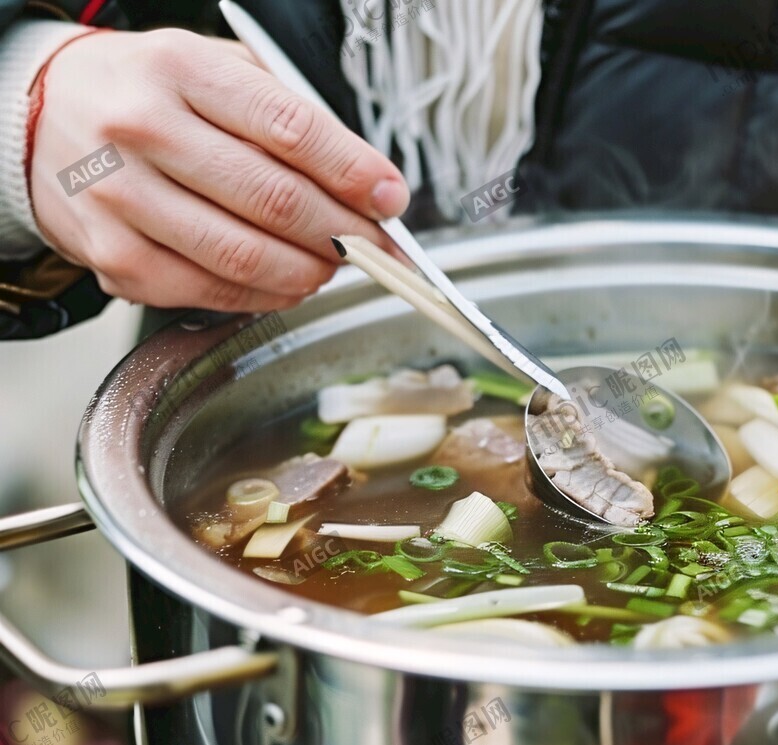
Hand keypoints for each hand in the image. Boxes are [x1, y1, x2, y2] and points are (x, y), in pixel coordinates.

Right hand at [29, 29, 409, 311]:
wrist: (42, 121)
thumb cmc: (147, 96)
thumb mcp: (214, 72)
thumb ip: (290, 119)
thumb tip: (367, 183)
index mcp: (179, 70)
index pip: (288, 128)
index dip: (353, 172)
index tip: (391, 198)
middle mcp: (143, 131)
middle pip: (275, 201)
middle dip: (345, 233)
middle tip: (377, 245)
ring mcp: (124, 200)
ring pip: (248, 258)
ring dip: (311, 271)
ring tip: (334, 264)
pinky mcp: (118, 260)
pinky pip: (216, 293)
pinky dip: (270, 296)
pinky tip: (289, 282)